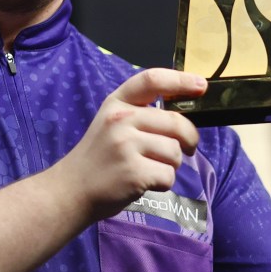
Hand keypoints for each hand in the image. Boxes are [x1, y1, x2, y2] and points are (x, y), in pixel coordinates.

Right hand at [60, 68, 205, 221]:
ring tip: (149, 168)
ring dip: (171, 165)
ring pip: (175, 152)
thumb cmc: (98, 159)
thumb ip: (140, 115)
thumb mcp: (110, 124)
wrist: (70, 191)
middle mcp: (121, 120)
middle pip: (176, 122)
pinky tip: (144, 182)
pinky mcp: (133, 172)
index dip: (180, 80)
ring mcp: (126, 146)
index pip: (152, 80)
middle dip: (190, 139)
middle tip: (188, 149)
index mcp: (116, 103)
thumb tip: (184, 117)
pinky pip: (168, 175)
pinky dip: (163, 183)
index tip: (200, 86)